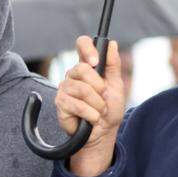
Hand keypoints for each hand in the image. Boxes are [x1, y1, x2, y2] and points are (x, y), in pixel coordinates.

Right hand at [55, 35, 126, 176]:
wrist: (103, 132)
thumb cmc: (109, 109)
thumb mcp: (117, 85)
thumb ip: (113, 65)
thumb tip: (111, 44)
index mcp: (86, 67)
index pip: (81, 45)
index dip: (88, 49)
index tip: (96, 62)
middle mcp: (73, 76)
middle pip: (81, 69)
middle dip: (99, 86)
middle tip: (103, 97)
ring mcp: (64, 90)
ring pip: (81, 89)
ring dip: (97, 104)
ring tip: (98, 111)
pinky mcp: (60, 105)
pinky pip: (76, 105)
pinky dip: (90, 114)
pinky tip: (91, 118)